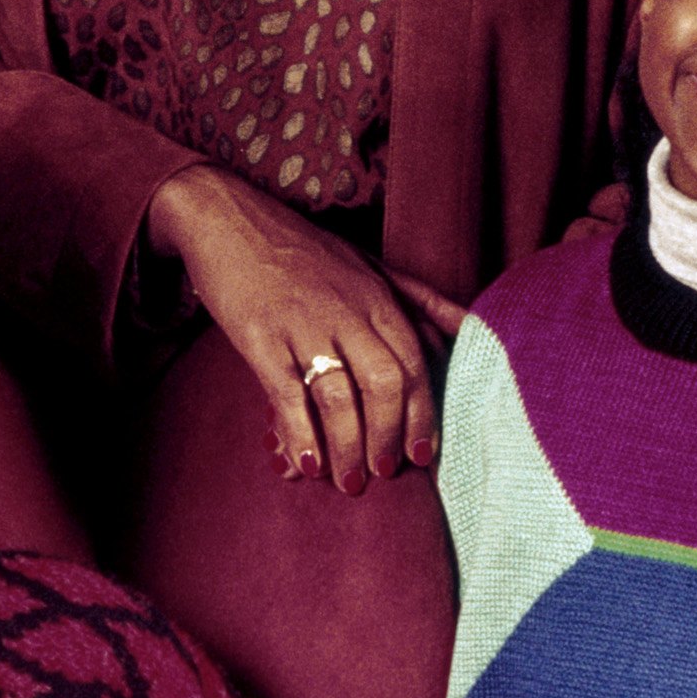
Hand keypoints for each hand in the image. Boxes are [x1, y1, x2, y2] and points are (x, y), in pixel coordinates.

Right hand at [142, 166, 463, 490]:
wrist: (226, 216)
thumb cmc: (300, 247)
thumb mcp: (367, 264)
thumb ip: (417, 299)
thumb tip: (469, 327)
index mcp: (376, 296)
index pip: (414, 363)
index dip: (422, 415)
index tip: (421, 455)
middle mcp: (346, 310)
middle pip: (385, 383)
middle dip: (389, 436)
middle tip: (384, 471)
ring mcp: (302, 322)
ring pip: (339, 396)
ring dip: (347, 447)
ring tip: (347, 481)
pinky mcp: (260, 335)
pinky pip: (287, 393)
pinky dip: (299, 433)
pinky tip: (304, 463)